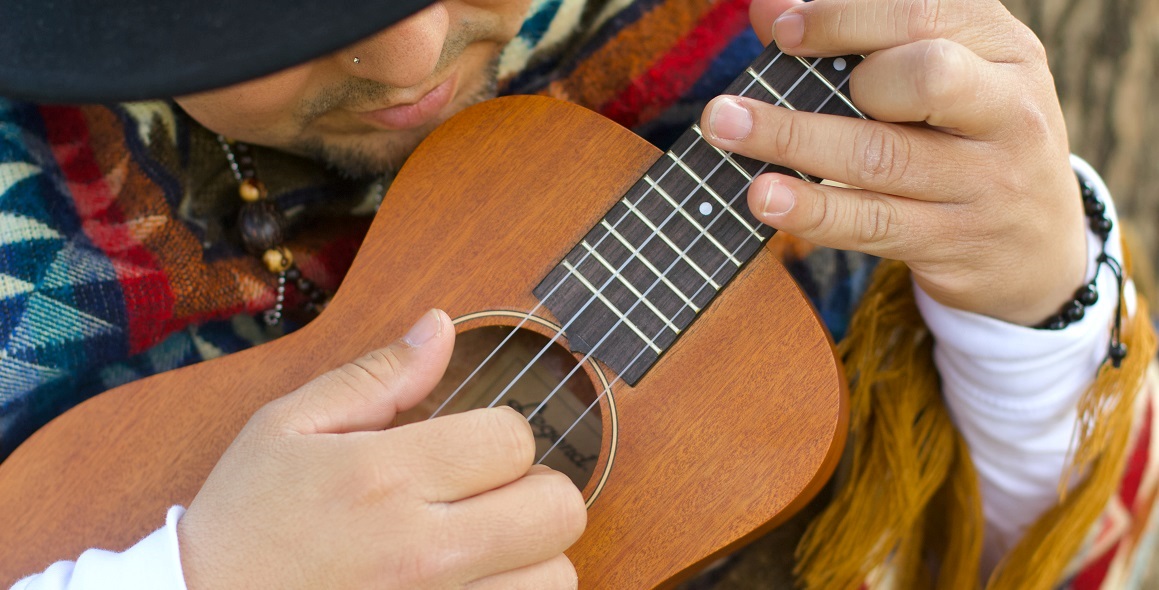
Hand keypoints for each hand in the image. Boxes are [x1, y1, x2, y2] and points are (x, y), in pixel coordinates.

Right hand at [177, 309, 585, 588]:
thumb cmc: (245, 521)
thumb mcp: (288, 427)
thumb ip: (376, 377)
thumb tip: (441, 327)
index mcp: (385, 477)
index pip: (515, 438)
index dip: (499, 435)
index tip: (466, 450)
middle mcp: (422, 551)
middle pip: (559, 508)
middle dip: (534, 491)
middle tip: (487, 497)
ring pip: (557, 577)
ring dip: (533, 557)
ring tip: (484, 549)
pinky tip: (476, 583)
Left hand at [703, 0, 1086, 324]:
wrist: (1039, 247)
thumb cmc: (965, 138)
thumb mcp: (943, 76)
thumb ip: (861, 36)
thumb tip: (769, 8)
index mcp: (1002, 50)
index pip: (926, 13)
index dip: (845, 16)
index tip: (783, 30)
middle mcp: (1006, 110)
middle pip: (924, 77)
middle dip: (837, 72)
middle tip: (771, 80)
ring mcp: (984, 182)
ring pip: (883, 157)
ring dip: (793, 140)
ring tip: (725, 128)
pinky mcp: (952, 241)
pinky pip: (872, 223)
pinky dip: (812, 209)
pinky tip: (763, 196)